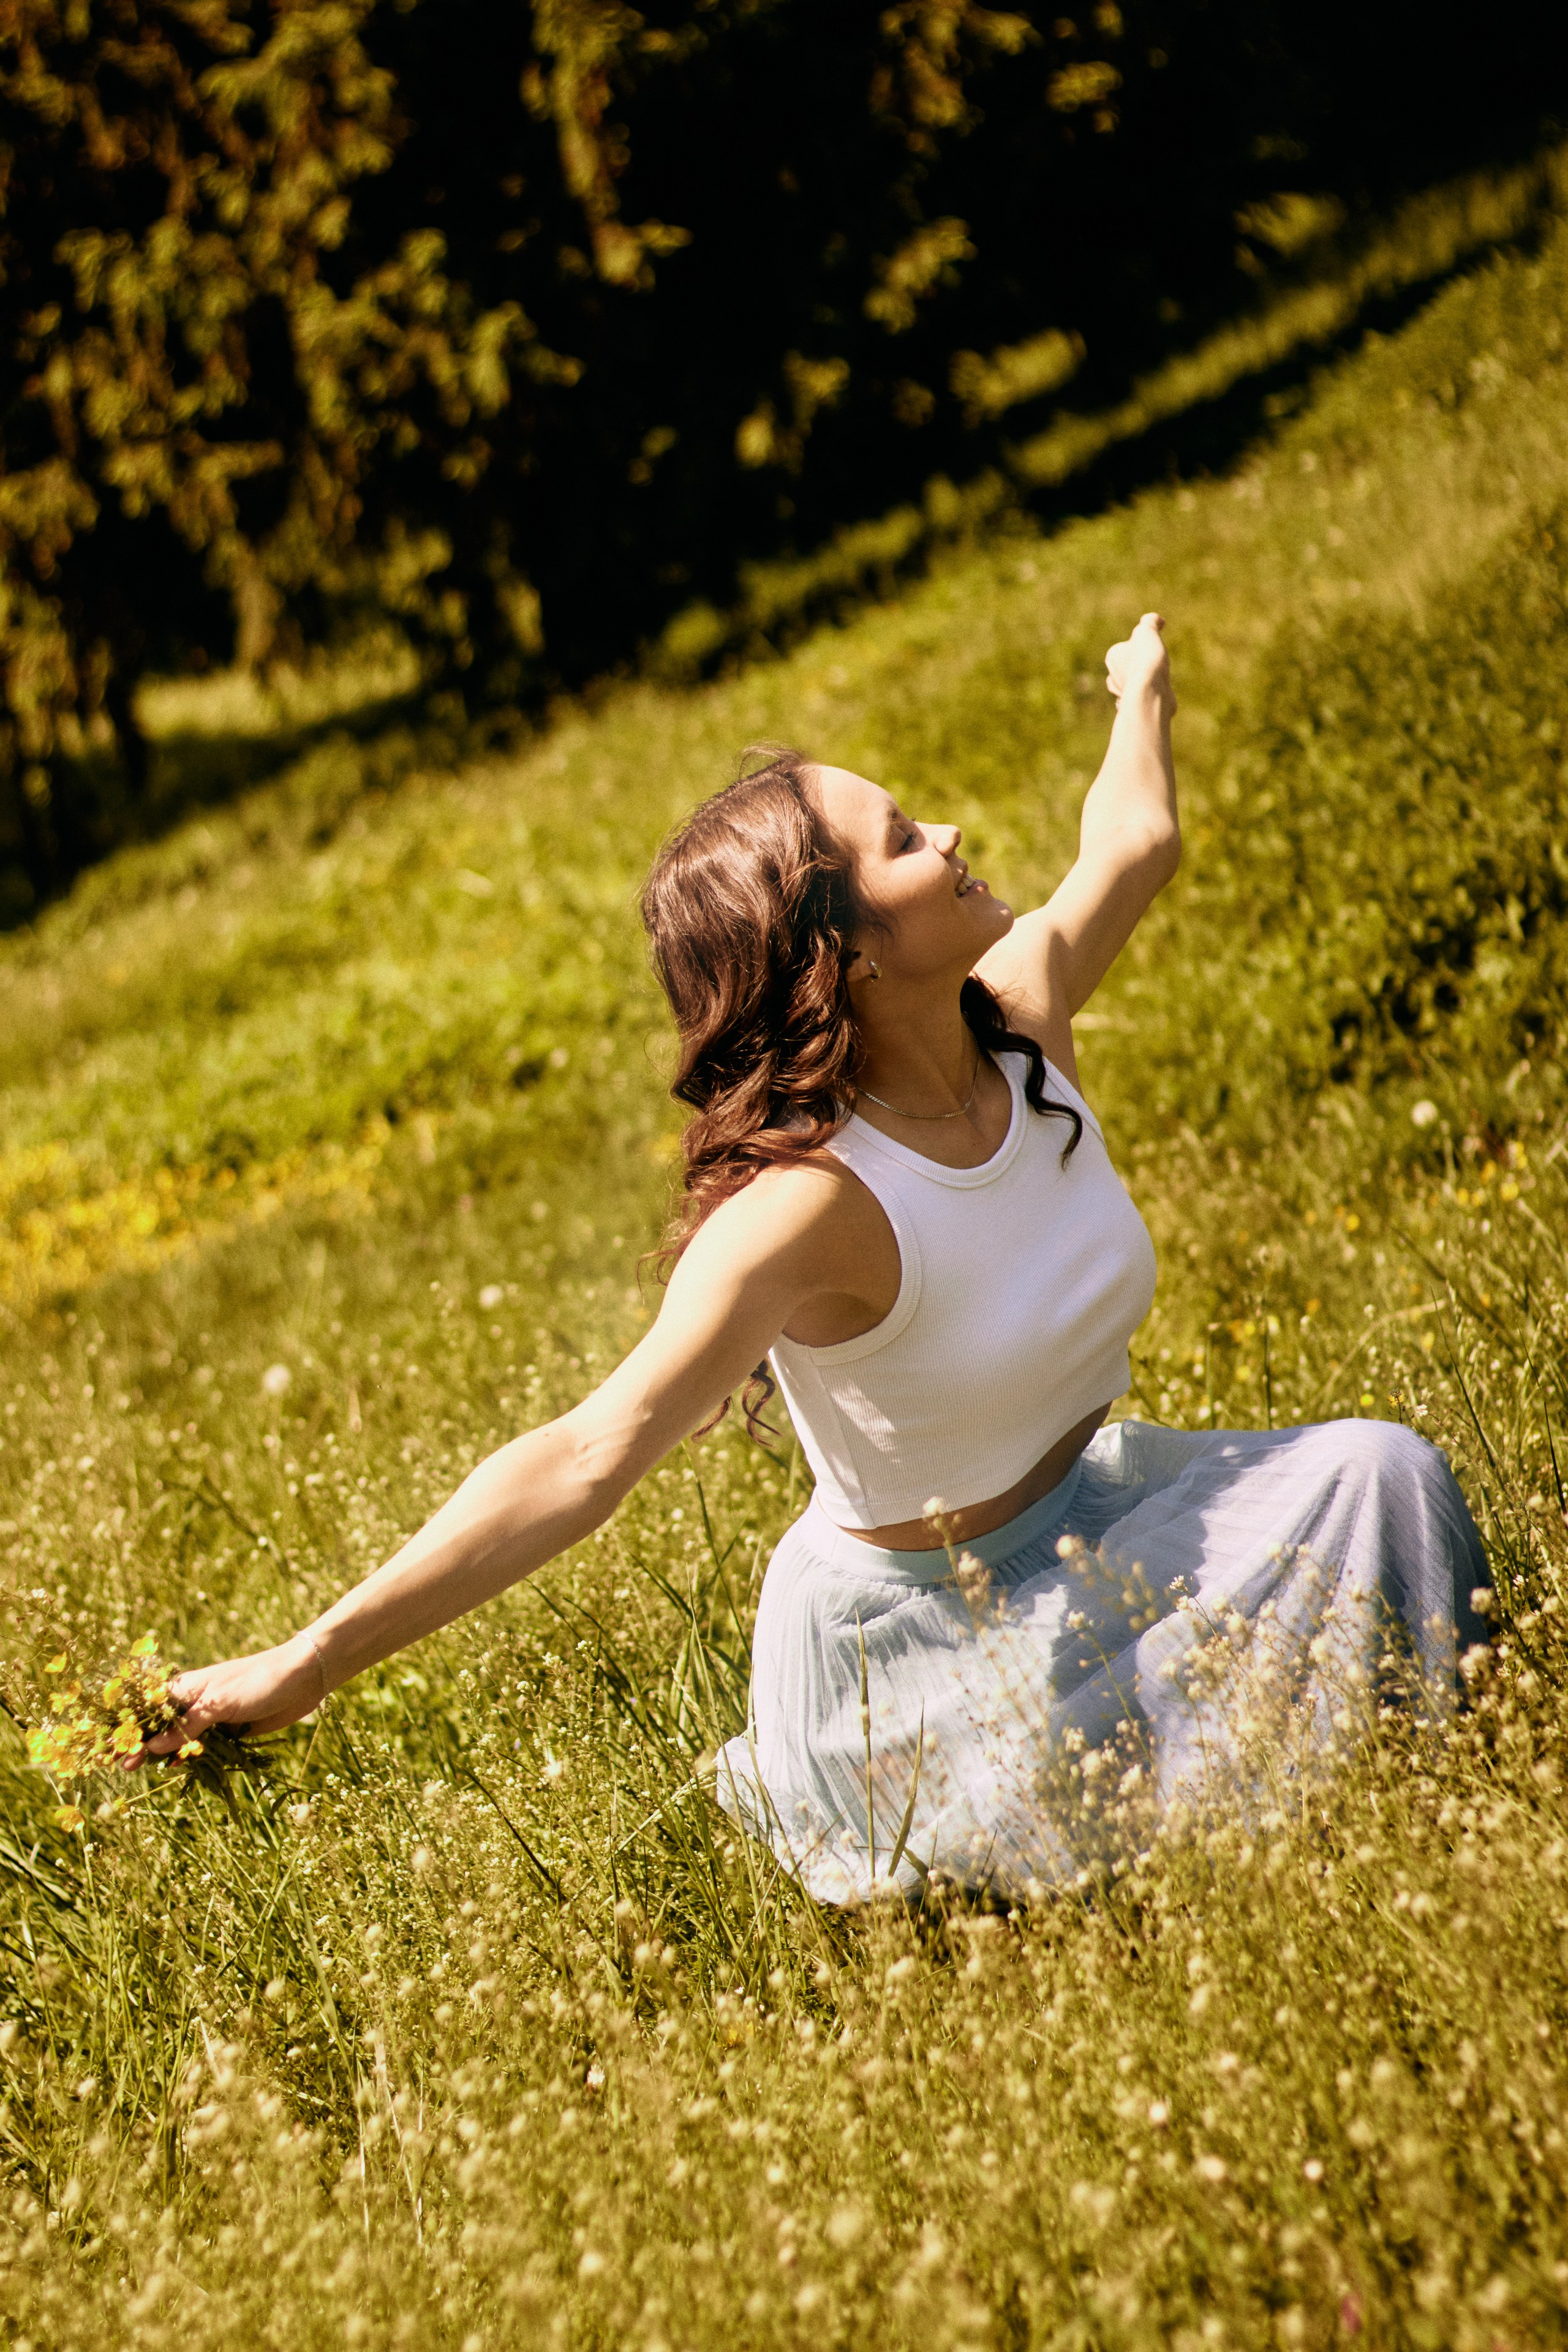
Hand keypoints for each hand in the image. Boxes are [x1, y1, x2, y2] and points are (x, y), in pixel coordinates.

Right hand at [132, 1630, 327, 1764]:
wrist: (303, 1677)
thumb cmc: (258, 1681)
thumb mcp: (218, 1703)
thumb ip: (187, 1727)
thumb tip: (153, 1748)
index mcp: (187, 1688)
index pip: (148, 1710)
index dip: (129, 1729)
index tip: (108, 1748)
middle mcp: (195, 1702)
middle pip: (160, 1726)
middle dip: (140, 1744)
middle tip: (118, 1767)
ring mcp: (212, 1717)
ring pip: (179, 1739)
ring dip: (162, 1753)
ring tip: (136, 1770)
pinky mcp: (230, 1730)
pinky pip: (203, 1747)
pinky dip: (189, 1757)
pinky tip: (176, 1769)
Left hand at [1105, 612, 1174, 712]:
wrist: (1150, 691)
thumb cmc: (1146, 660)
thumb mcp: (1147, 631)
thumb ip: (1150, 622)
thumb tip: (1157, 620)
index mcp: (1112, 657)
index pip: (1126, 646)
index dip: (1143, 644)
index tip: (1152, 646)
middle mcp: (1114, 676)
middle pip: (1130, 667)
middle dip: (1142, 665)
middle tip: (1155, 662)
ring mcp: (1125, 693)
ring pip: (1136, 683)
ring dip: (1148, 680)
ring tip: (1159, 678)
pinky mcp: (1137, 706)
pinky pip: (1145, 697)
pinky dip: (1153, 694)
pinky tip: (1162, 692)